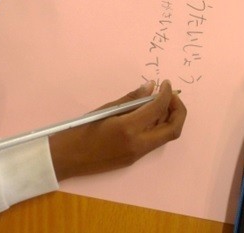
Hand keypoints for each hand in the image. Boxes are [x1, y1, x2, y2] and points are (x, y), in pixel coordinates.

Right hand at [49, 80, 186, 180]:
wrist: (65, 159)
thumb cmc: (80, 130)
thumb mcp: (105, 109)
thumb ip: (131, 99)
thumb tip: (151, 86)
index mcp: (128, 129)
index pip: (158, 108)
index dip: (166, 94)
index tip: (166, 83)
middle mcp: (138, 144)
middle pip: (173, 129)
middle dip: (178, 110)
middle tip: (170, 95)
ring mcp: (137, 155)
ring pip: (165, 136)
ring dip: (169, 118)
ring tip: (160, 102)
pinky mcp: (133, 159)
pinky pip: (154, 141)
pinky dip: (158, 126)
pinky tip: (149, 115)